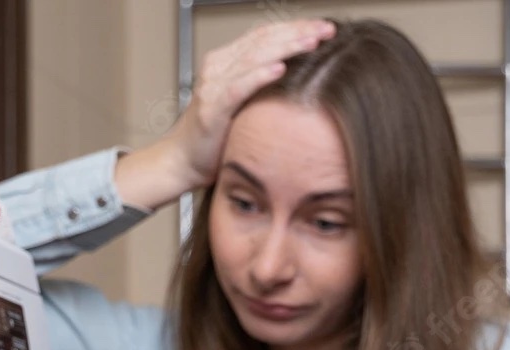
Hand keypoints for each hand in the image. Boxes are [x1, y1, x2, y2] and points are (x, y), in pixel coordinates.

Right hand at [113, 19, 334, 209]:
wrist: (182, 162)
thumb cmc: (215, 137)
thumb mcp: (244, 103)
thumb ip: (264, 87)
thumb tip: (305, 80)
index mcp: (227, 62)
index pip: (265, 35)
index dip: (294, 27)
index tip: (324, 27)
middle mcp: (218, 67)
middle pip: (263, 40)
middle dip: (297, 32)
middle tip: (327, 28)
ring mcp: (213, 86)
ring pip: (253, 57)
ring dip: (286, 47)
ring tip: (311, 41)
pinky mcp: (212, 109)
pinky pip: (238, 88)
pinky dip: (259, 76)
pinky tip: (280, 68)